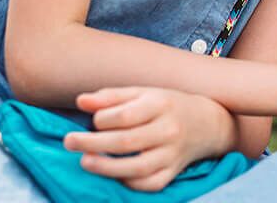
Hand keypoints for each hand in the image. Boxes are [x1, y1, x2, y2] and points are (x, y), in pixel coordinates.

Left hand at [64, 86, 232, 191]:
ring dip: (106, 167)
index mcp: (161, 104)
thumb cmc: (167, 105)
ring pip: (136, 168)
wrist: (207, 123)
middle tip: (69, 142)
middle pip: (126, 142)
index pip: (125, 115)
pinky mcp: (173, 173)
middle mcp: (169, 130)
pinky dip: (128, 182)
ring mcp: (172, 154)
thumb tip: (81, 102)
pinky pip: (148, 183)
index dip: (101, 119)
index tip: (91, 121)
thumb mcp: (143, 93)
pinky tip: (114, 175)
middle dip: (93, 143)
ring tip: (85, 161)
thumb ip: (111, 97)